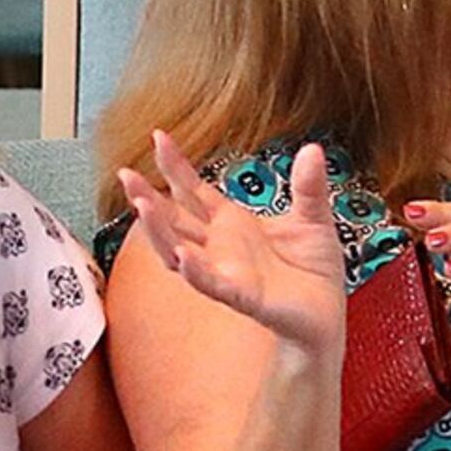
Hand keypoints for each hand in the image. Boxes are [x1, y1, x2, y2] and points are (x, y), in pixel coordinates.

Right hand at [120, 136, 349, 355]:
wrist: (325, 313)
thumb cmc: (312, 269)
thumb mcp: (314, 218)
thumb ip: (309, 187)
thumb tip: (313, 149)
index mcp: (232, 224)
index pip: (193, 191)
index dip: (175, 166)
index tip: (158, 136)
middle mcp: (219, 247)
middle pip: (173, 219)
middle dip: (147, 197)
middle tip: (125, 174)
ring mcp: (225, 273)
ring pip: (178, 252)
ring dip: (159, 231)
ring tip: (141, 205)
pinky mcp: (242, 297)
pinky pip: (211, 284)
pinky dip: (196, 270)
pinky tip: (183, 255)